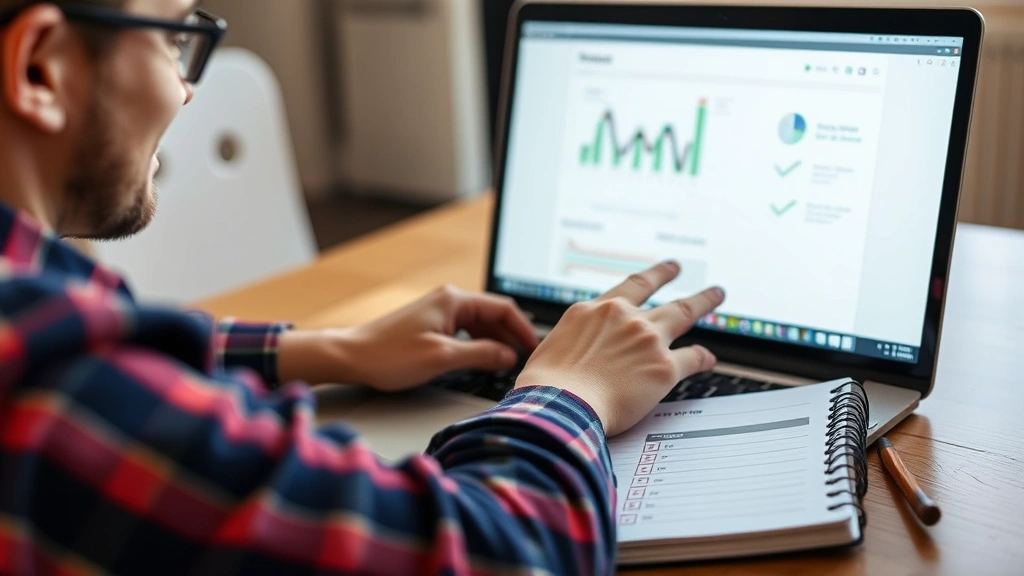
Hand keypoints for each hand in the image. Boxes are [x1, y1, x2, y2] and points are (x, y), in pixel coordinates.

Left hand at [277, 285, 538, 390]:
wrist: (351, 357)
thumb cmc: (389, 356)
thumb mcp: (441, 358)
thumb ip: (480, 355)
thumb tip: (509, 356)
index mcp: (453, 299)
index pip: (502, 308)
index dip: (523, 329)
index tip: (534, 349)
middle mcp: (448, 299)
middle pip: (494, 314)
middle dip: (512, 336)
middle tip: (527, 359)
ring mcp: (439, 311)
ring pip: (480, 323)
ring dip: (496, 341)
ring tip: (509, 363)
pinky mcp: (432, 324)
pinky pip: (466, 330)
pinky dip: (480, 344)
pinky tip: (484, 360)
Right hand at [515, 262, 723, 436]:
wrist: (560, 404)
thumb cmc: (548, 384)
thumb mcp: (553, 347)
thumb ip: (574, 341)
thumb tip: (576, 350)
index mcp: (595, 312)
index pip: (629, 288)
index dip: (651, 276)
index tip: (663, 269)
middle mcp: (624, 318)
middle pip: (660, 293)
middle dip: (674, 278)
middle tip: (683, 269)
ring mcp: (648, 339)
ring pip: (685, 314)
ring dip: (704, 301)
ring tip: (715, 293)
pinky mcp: (664, 368)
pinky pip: (693, 358)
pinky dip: (703, 358)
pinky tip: (709, 360)